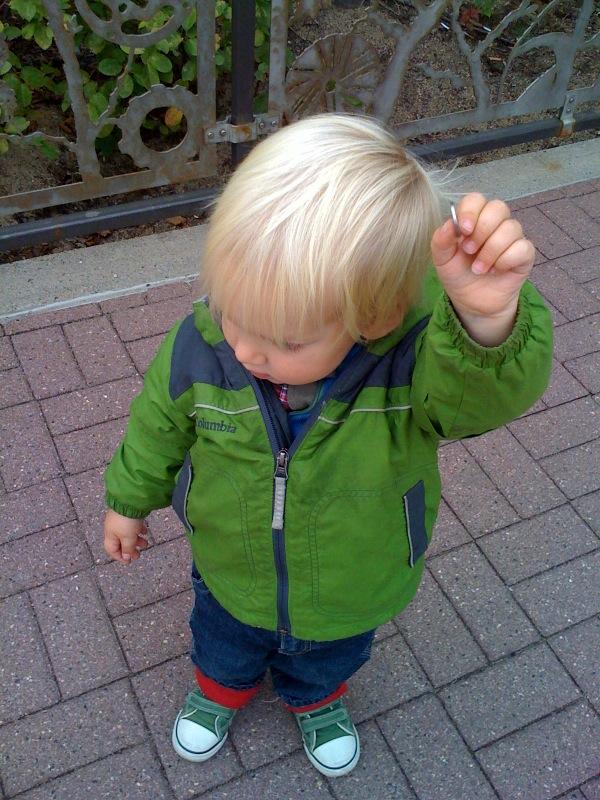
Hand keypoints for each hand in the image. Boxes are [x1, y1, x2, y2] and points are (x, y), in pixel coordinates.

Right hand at [104, 509, 148, 564]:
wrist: (131, 500)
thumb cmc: (127, 521)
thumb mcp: (128, 538)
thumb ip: (127, 549)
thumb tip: (126, 558)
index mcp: (110, 535)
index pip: (111, 549)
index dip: (119, 557)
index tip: (129, 562)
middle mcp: (113, 527)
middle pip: (120, 542)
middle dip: (130, 549)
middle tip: (139, 554)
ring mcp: (121, 520)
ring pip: (128, 533)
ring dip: (136, 540)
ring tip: (146, 543)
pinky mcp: (128, 513)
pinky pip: (133, 525)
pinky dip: (138, 530)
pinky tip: (145, 531)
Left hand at [431, 193, 534, 344]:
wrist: (471, 302)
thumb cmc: (458, 275)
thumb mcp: (442, 260)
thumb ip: (441, 241)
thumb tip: (449, 224)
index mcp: (473, 219)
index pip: (476, 199)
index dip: (471, 211)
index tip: (464, 230)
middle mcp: (495, 224)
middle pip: (498, 207)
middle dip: (482, 230)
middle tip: (469, 251)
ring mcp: (511, 237)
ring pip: (511, 228)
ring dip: (491, 251)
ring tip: (479, 269)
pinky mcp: (524, 254)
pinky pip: (522, 247)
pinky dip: (505, 260)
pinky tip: (495, 270)